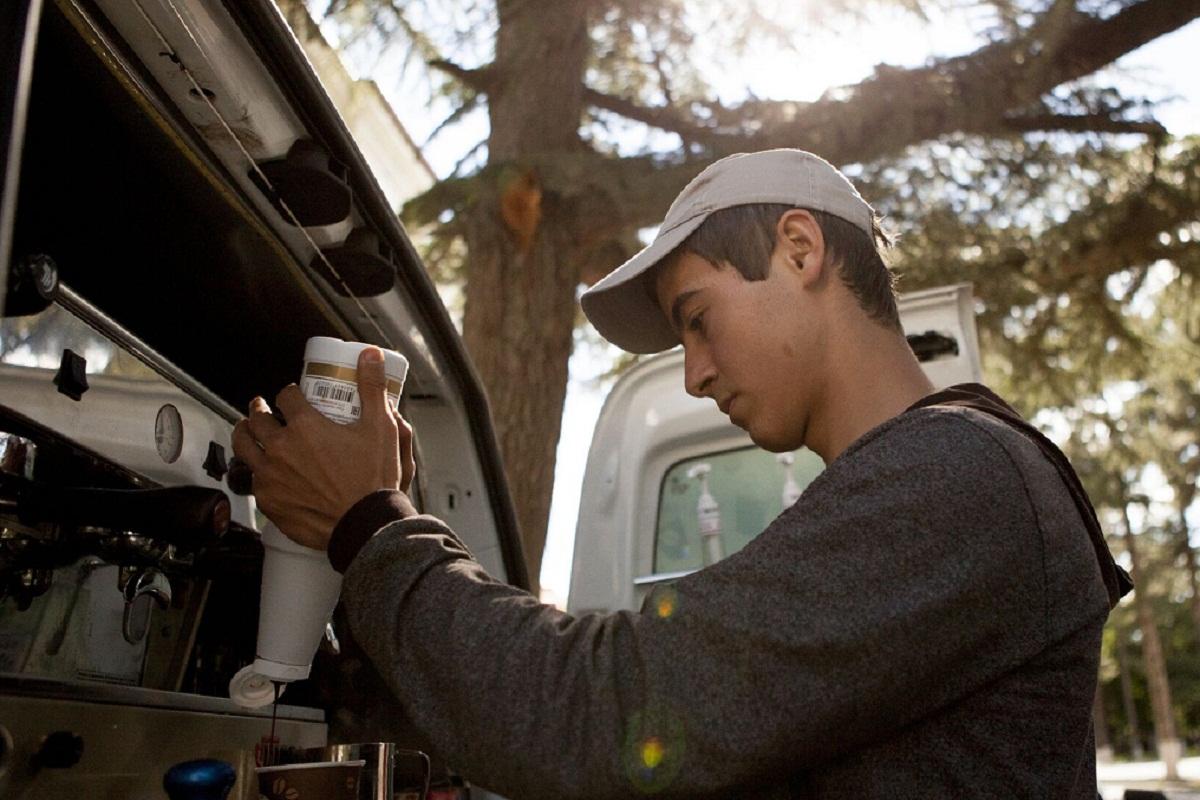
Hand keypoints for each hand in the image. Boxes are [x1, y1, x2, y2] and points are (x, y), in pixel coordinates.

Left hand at [231, 347, 416, 549]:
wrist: (365, 524)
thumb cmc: (373, 479)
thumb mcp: (380, 427)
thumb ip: (372, 388)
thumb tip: (369, 355)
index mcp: (305, 426)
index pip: (286, 397)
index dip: (290, 393)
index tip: (295, 395)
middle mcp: (280, 448)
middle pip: (257, 418)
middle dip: (259, 408)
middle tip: (263, 406)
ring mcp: (270, 475)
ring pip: (244, 446)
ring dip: (244, 433)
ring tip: (247, 429)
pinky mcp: (269, 501)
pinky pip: (252, 480)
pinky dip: (255, 471)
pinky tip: (262, 470)